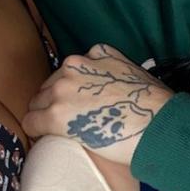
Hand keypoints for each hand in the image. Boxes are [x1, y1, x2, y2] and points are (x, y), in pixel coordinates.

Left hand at [23, 44, 172, 167]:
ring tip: (60, 131)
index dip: (75, 89)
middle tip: (73, 120)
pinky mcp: (55, 115)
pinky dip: (36, 130)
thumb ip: (114, 74)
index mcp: (96, 53)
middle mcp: (75, 65)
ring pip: (38, 102)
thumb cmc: (155, 105)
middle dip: (59, 101)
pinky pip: (31, 121)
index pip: (73, 70)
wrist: (157, 125)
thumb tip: (109, 92)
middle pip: (52, 85)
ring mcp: (63, 89)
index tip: (83, 103)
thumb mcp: (134, 74)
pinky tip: (44, 138)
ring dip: (46, 115)